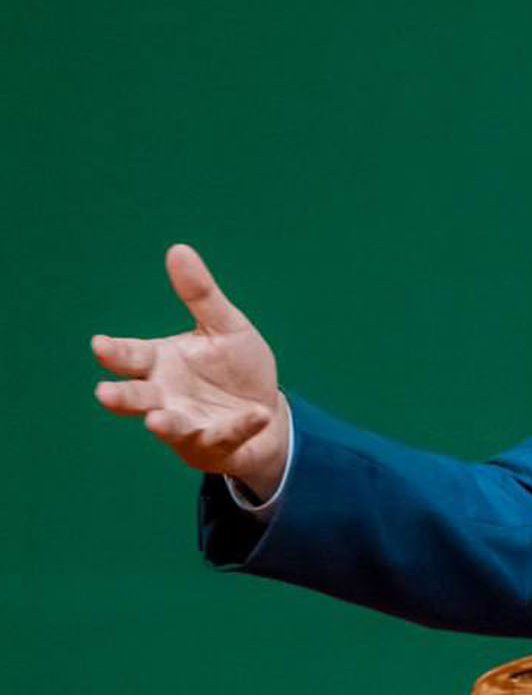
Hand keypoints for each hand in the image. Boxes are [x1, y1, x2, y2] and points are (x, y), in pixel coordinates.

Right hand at [93, 244, 289, 498]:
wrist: (267, 413)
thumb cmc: (235, 368)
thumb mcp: (225, 326)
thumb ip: (200, 295)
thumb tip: (178, 249)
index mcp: (159, 363)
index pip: (131, 356)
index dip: (115, 352)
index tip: (100, 344)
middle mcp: (164, 395)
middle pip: (137, 396)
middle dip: (122, 396)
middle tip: (105, 393)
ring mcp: (186, 424)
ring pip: (169, 425)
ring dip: (163, 422)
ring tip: (157, 420)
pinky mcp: (214, 445)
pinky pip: (224, 436)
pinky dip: (239, 426)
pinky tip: (257, 415)